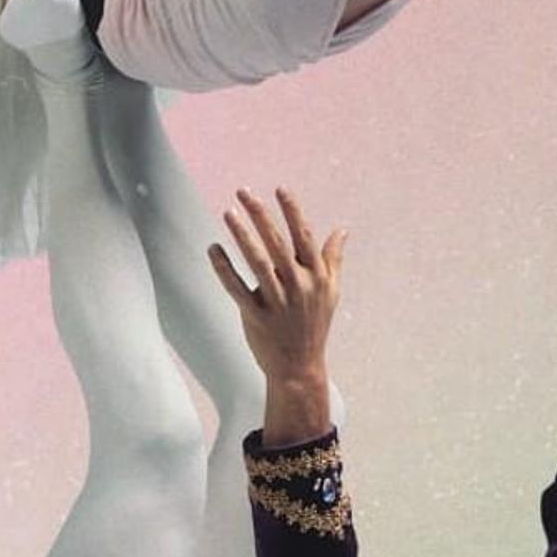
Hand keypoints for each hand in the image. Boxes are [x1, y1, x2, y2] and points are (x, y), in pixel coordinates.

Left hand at [208, 187, 347, 385]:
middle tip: (243, 192)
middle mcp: (298, 286)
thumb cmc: (314, 325)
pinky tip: (214, 249)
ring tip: (227, 213)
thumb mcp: (330, 291)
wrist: (300, 367)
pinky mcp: (256, 317)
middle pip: (277, 244)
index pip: (303, 237)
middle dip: (260, 215)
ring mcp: (277, 302)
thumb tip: (342, 230)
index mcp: (316, 277)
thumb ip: (333, 259)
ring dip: (241, 236)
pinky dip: (224, 268)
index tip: (280, 188)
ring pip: (256, 262)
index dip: (292, 211)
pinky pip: (236, 288)